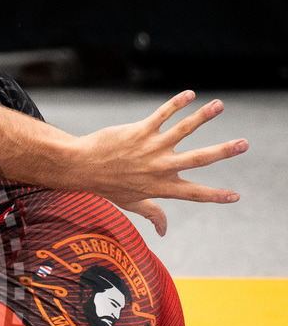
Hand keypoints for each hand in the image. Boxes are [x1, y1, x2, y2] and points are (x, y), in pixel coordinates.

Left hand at [72, 91, 244, 235]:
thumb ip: (152, 213)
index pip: (194, 193)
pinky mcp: (140, 131)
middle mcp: (160, 167)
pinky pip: (162, 114)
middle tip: (244, 144)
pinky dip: (176, 104)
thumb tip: (164, 231)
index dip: (215, 196)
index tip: (236, 196)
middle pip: (198, 159)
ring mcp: (151, 148)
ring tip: (219, 105)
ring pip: (183, 129)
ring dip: (203, 116)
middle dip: (224, 151)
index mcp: (161, 186)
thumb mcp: (131, 203)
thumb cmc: (107, 186)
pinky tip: (190, 94)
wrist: (81, 167)